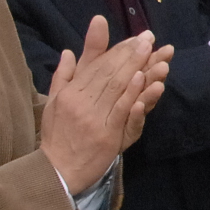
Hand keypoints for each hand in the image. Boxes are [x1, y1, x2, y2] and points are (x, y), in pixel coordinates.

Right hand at [41, 16, 171, 192]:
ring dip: (139, 69)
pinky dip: (134, 95)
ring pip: (118, 89)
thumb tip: (68, 51)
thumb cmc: (58, 135)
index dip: (118, 50)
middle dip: (131, 54)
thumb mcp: (55, 101)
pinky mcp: (107, 136)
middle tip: (148, 38)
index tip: (136, 38)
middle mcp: (81, 102)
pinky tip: (145, 81)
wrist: (57, 171)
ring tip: (155, 53)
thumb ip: (64, 75)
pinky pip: (122, 112)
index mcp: (70, 92)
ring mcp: (94, 119)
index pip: (97, 66)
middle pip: (110, 73)